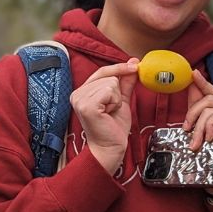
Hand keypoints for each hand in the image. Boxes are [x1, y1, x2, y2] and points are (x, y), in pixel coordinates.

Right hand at [70, 59, 138, 173]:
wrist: (111, 148)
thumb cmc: (113, 128)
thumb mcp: (121, 100)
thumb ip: (125, 82)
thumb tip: (133, 63)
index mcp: (83, 92)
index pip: (102, 71)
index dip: (119, 68)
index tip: (135, 65)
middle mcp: (77, 94)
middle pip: (109, 76)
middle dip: (117, 93)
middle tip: (111, 110)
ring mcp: (80, 99)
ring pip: (110, 83)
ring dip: (116, 99)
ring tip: (109, 113)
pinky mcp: (87, 106)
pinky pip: (109, 91)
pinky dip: (115, 103)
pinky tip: (108, 114)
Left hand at [183, 70, 212, 197]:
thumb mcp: (203, 131)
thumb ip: (197, 110)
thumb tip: (189, 87)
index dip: (203, 83)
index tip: (192, 73)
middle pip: (208, 100)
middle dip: (192, 113)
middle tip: (185, 129)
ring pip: (210, 109)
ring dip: (198, 126)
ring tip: (195, 143)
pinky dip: (208, 127)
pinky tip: (208, 139)